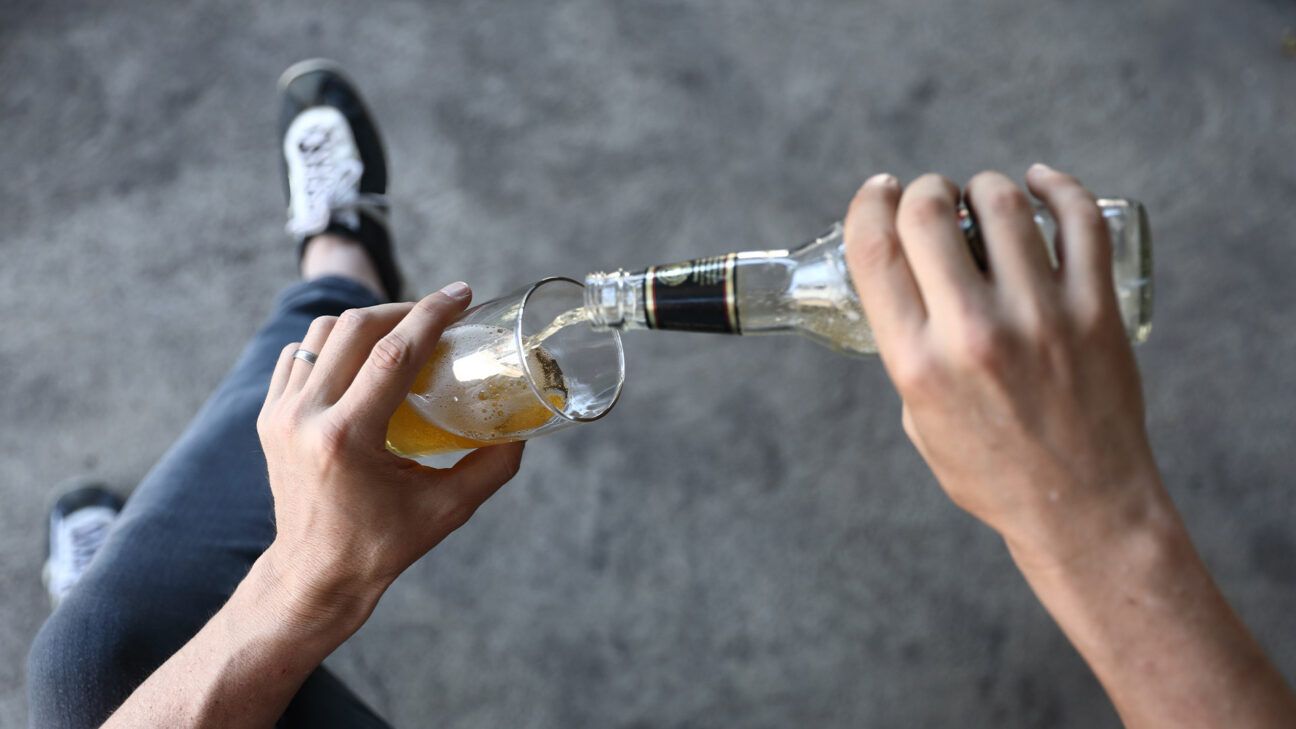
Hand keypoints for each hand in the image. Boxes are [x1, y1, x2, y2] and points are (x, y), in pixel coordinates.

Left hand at [256, 282, 524, 617]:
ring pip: (322, 334)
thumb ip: (492, 467)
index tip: (462, 295)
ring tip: (405, 330)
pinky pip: (298, 355)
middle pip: (355, 328)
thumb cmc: (383, 546)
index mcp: (346, 438)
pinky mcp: (269, 417)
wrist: (314, 576)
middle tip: (440, 311)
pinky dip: (333, 343)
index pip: (393, 353)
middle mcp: (305, 418)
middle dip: (404, 309)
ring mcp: (280, 415)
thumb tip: (525, 429)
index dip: (432, 314)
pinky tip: (363, 354)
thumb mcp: (447, 510)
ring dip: (368, 321)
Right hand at [843, 166, 1162, 563]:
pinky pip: (1080, 221)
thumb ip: (909, 350)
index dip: (867, 204)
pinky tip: (1040, 183)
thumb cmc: (991, 470)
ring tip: (982, 198)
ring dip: (982, 187)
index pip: (874, 250)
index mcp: (918, 362)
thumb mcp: (917, 418)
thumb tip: (914, 286)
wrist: (1082, 509)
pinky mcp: (1097, 311)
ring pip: (1003, 204)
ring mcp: (1042, 318)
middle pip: (929, 213)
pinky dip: (1056, 187)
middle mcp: (974, 333)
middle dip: (923, 189)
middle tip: (932, 197)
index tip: (877, 193)